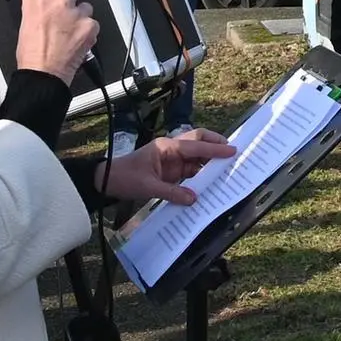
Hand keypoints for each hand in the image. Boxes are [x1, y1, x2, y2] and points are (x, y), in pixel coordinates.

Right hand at [18, 0, 97, 82]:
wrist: (43, 73)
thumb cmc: (31, 52)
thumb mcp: (24, 22)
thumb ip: (29, 2)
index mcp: (42, 0)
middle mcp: (61, 4)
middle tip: (64, 11)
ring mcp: (77, 15)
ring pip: (86, 6)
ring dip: (81, 14)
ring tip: (71, 29)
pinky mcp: (90, 27)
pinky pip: (93, 22)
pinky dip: (88, 29)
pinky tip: (77, 38)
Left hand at [106, 127, 237, 204]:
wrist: (107, 181)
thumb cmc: (124, 178)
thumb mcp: (147, 187)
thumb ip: (172, 193)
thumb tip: (194, 199)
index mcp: (167, 147)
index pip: (195, 146)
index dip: (214, 149)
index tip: (232, 151)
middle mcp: (172, 150)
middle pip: (198, 141)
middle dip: (216, 145)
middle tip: (233, 152)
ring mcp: (172, 160)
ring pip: (197, 156)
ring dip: (210, 161)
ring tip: (228, 168)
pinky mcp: (171, 171)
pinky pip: (191, 170)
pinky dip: (202, 174)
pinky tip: (211, 181)